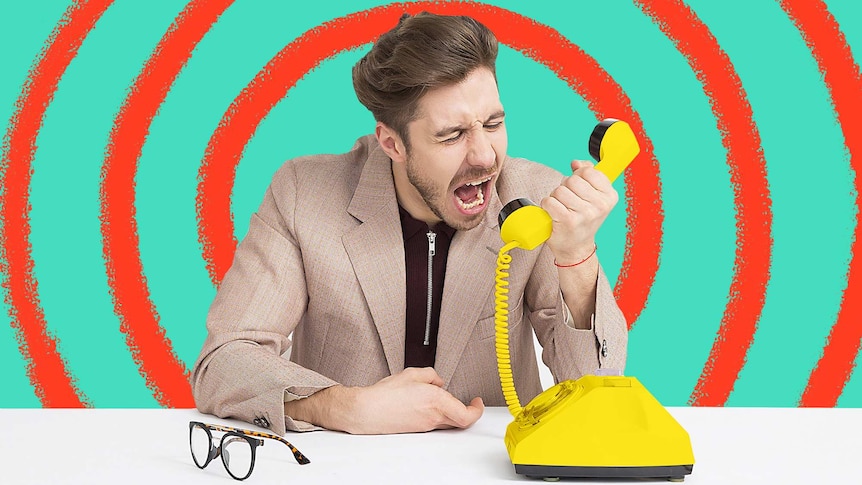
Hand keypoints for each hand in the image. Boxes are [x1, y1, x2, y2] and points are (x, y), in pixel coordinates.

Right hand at [285, 367, 483, 434]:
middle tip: (469, 402)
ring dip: (452, 412)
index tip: (477, 401)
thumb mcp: (412, 374)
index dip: (477, 410)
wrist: (367, 411)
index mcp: (436, 401)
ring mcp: (426, 425)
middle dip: (467, 410)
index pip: (467, 414)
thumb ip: (431, 375)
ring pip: (448, 422)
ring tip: (444, 399)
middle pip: (460, 421)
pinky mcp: (417, 429)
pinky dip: (438, 414)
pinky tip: (428, 404)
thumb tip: (438, 381)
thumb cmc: (385, 394)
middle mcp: (433, 417)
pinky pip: (435, 422)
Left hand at [540, 160, 617, 263]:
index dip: (579, 176)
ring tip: (562, 208)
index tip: (580, 188)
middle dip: (565, 188)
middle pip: (572, 180)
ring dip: (555, 198)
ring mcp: (584, 214)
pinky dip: (547, 206)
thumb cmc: (583, 219)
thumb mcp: (593, 196)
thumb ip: (588, 173)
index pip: (588, 171)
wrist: (576, 247)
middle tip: (569, 201)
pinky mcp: (568, 221)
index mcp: (610, 196)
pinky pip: (549, 201)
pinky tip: (554, 214)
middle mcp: (600, 205)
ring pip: (559, 190)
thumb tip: (576, 163)